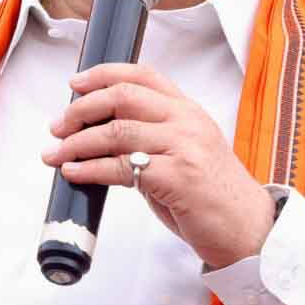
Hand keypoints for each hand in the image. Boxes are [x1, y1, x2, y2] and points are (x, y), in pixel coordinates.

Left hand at [41, 63, 278, 267]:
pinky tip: (74, 172)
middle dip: (81, 109)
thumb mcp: (184, 153)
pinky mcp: (177, 178)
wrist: (248, 230)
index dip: (103, 74)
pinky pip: (121, 167)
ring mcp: (184, 147)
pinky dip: (90, 169)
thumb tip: (99, 135)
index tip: (75, 83)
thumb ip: (151, 138)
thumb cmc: (212, 196)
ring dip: (77, 142)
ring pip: (116, 131)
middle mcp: (187, 122)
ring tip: (56, 153)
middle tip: (58, 126)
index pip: (142, 76)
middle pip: (122, 97)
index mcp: (188, 111)